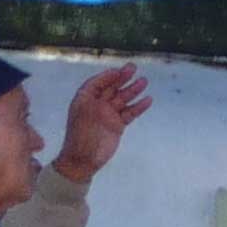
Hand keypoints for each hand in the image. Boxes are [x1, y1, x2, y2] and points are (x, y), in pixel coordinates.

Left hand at [52, 66, 152, 182]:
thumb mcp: (81, 110)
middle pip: (112, 88)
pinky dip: (138, 107)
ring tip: (144, 81)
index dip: (108, 76)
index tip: (119, 71)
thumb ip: (92, 95)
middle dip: (122, 78)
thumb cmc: (79, 135)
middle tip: (133, 68)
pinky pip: (129, 113)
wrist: (83, 159)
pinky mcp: (117, 125)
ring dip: (133, 90)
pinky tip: (147, 100)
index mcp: (85, 99)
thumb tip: (103, 84)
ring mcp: (108, 115)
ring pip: (123, 99)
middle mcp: (97, 104)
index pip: (98, 83)